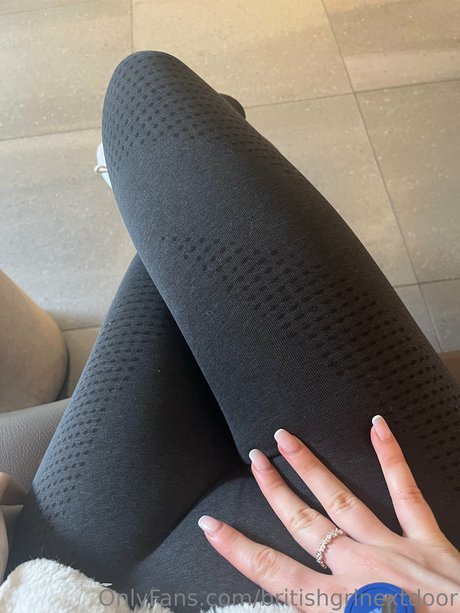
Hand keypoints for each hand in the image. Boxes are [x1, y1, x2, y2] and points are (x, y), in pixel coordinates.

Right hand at [198, 416, 459, 611]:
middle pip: (303, 523)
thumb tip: (302, 602)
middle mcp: (359, 570)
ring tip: (288, 440)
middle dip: (274, 490)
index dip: (238, 549)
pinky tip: (377, 426)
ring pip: (340, 499)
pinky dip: (391, 457)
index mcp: (338, 606)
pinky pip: (406, 492)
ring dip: (310, 468)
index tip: (213, 526)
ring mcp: (392, 549)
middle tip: (255, 459)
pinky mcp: (426, 539)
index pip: (274, 572)